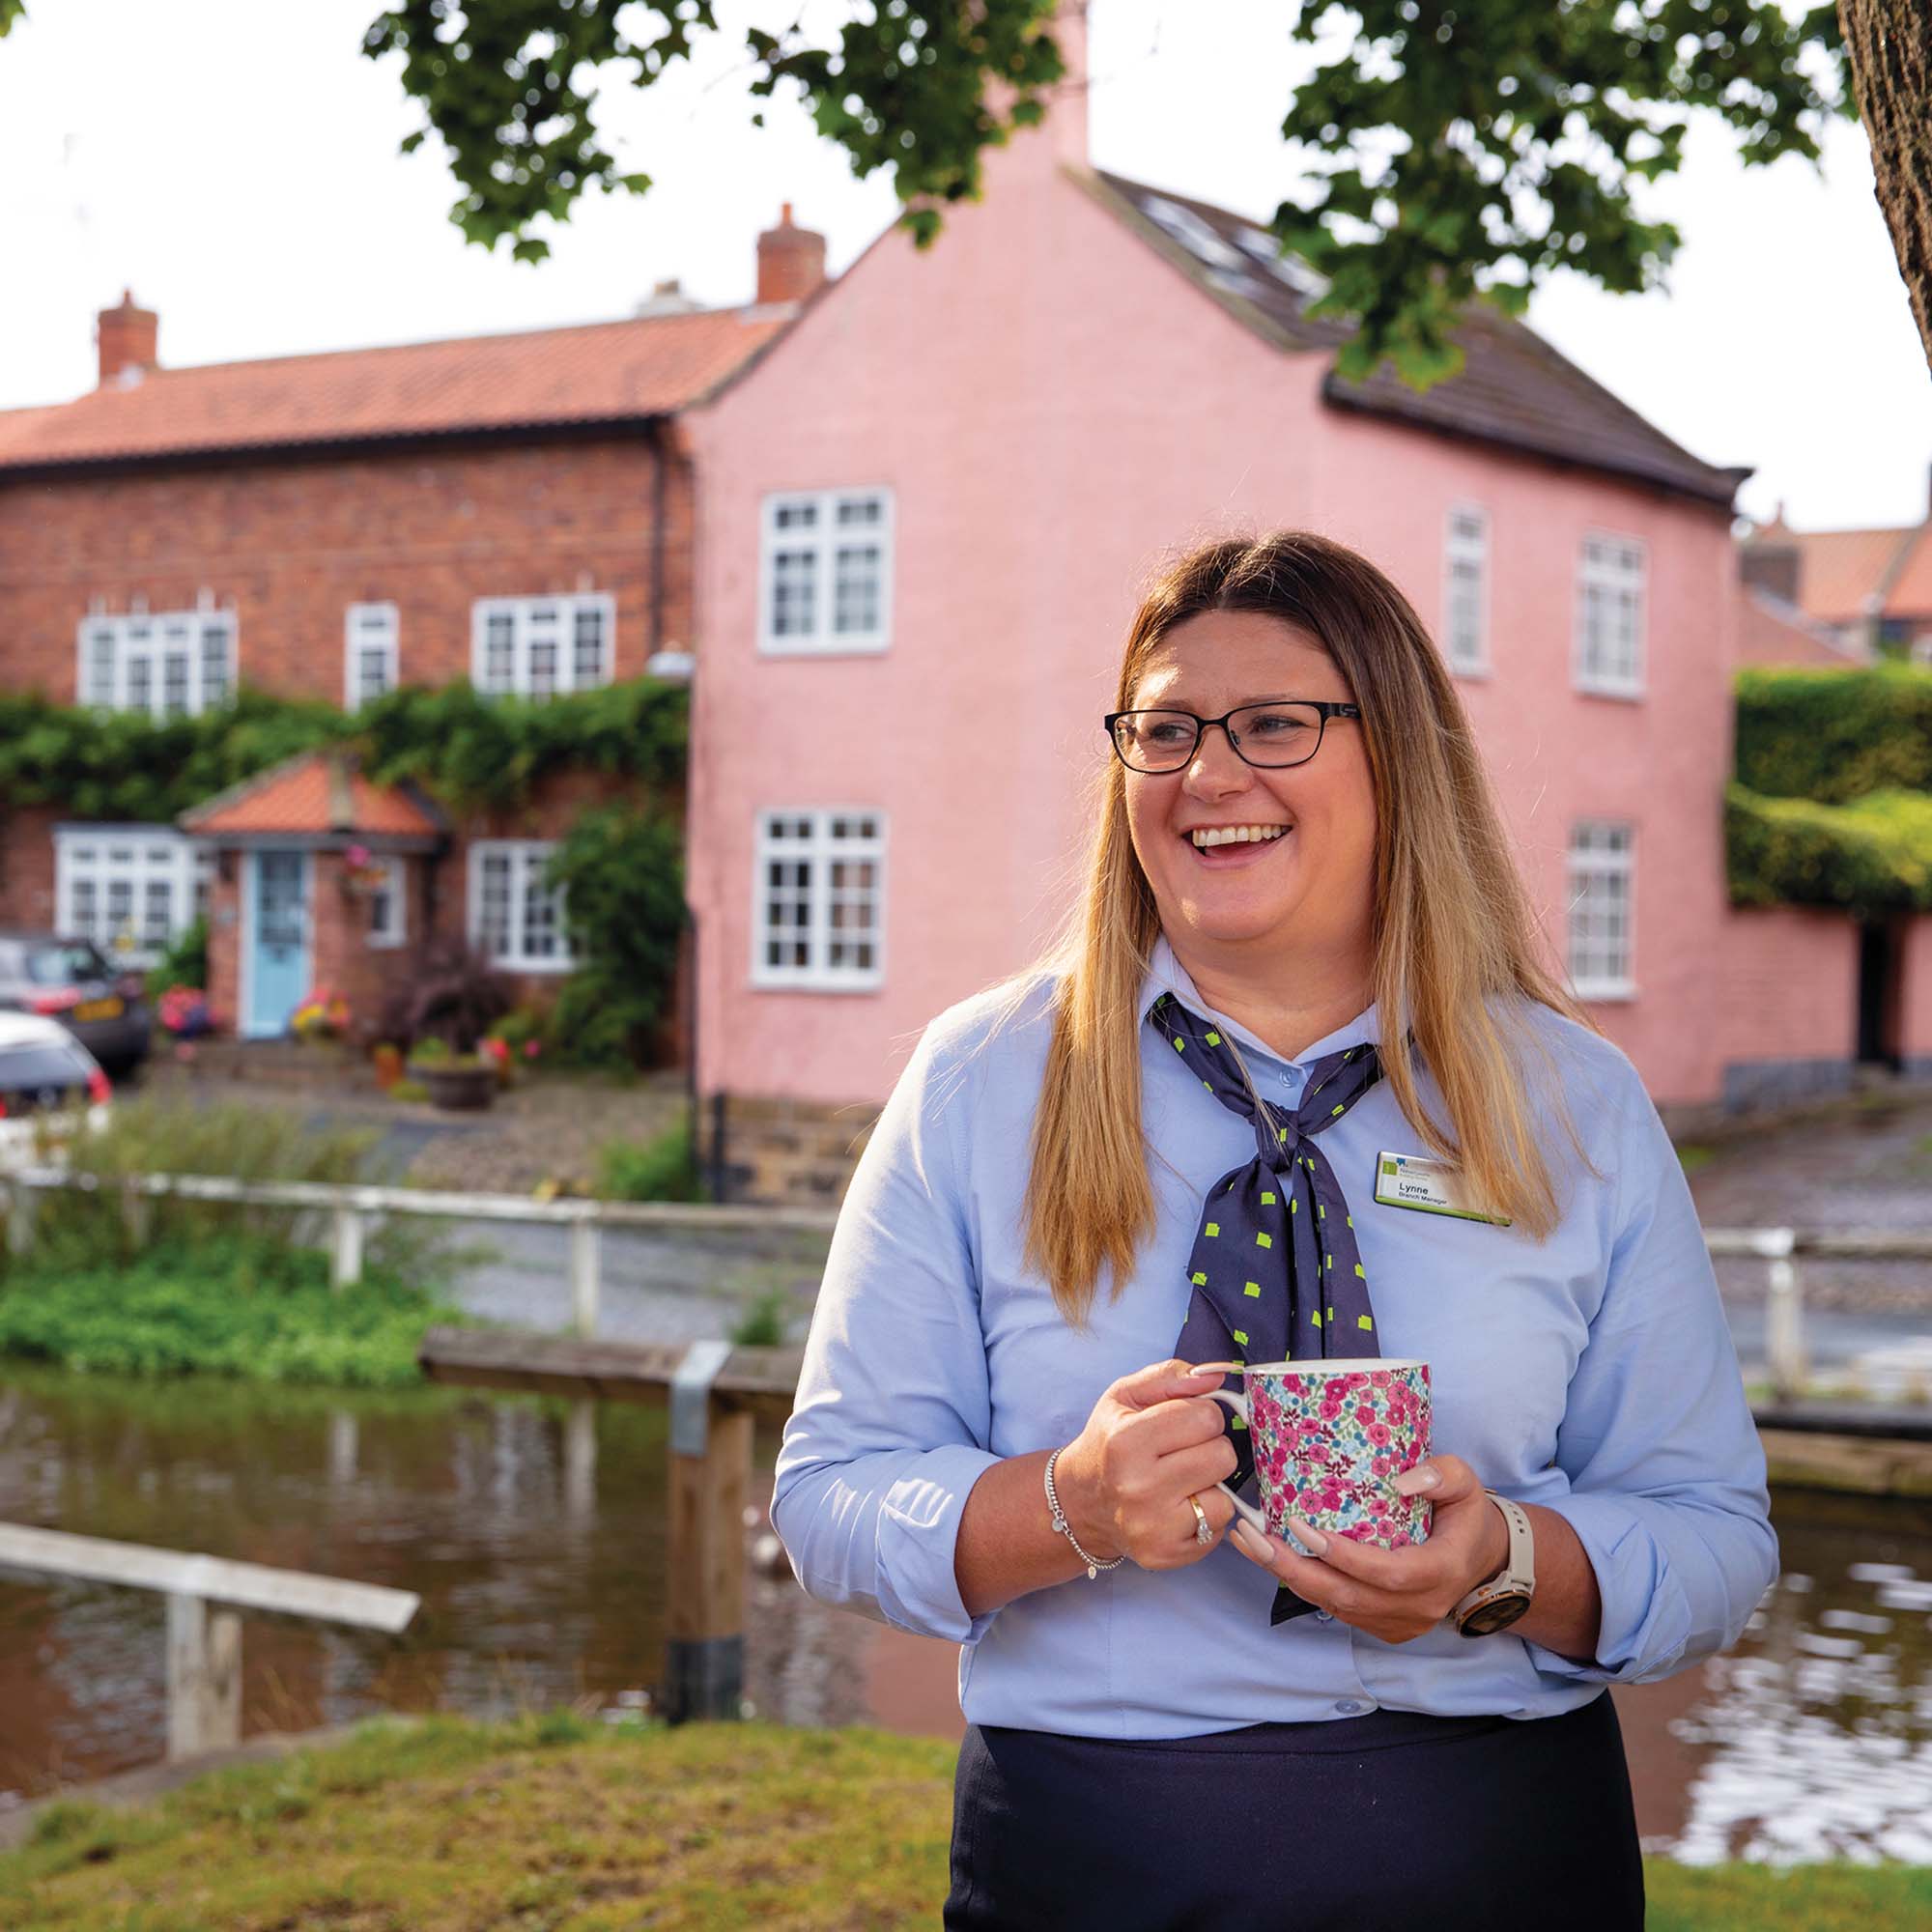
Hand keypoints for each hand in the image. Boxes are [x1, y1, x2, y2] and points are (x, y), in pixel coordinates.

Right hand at [1052, 1359, 1245, 1570]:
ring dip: (1210, 1486)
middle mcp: (1138, 1487)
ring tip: (1181, 1481)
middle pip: (1222, 1456)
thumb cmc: (1109, 1442)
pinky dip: (1205, 1516)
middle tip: (1183, 1453)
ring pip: (1225, 1498)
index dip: (1202, 1415)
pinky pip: (1217, 1529)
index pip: (1207, 1417)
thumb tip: (1216, 1376)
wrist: (1080, 1502)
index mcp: (1126, 1441)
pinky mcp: (1165, 1555)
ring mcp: (1152, 1527)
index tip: (1183, 1424)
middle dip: (1210, 1448)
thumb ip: (1170, 1376)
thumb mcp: (1126, 1395)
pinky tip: (1179, 1507)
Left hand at [1226, 1455, 1510, 1642]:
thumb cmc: (1467, 1515)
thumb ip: (1441, 1476)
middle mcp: (1418, 1607)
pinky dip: (1301, 1584)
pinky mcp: (1383, 1627)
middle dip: (1294, 1568)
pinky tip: (1271, 1556)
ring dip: (1287, 1576)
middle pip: (1347, 1597)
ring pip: (1335, 1606)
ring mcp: (1398, 1623)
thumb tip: (1399, 1481)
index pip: (1387, 1573)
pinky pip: (1336, 1609)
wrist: (1481, 1559)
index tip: (1301, 1525)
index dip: (1342, 1556)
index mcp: (1439, 1572)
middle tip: (1254, 1536)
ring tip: (1248, 1541)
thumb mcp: (1467, 1484)